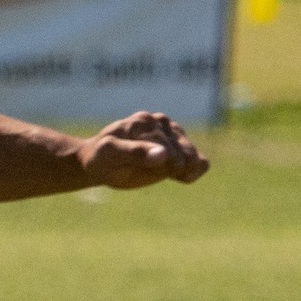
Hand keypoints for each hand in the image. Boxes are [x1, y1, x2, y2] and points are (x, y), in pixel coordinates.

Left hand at [77, 111, 208, 189]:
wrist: (100, 164)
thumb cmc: (102, 159)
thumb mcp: (110, 155)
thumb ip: (135, 153)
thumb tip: (163, 155)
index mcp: (144, 122)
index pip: (165, 144)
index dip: (162, 162)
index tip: (152, 168)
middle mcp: (161, 124)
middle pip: (184, 150)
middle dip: (174, 166)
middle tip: (159, 172)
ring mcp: (171, 136)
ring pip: (193, 156)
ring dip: (186, 169)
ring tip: (170, 175)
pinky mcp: (177, 149)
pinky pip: (200, 161)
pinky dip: (196, 171)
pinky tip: (182, 178)